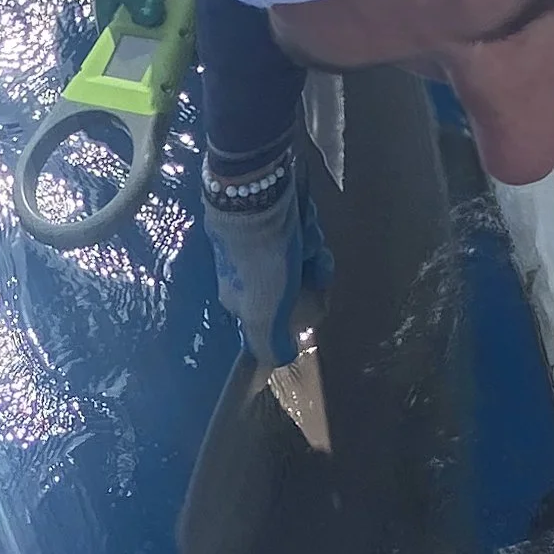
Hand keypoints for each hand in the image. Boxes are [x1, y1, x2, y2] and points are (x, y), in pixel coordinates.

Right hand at [202, 150, 333, 370]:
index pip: (282, 317)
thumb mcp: (263, 311)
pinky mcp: (268, 219)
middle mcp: (247, 275)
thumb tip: (280, 360)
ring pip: (302, 258)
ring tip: (303, 235)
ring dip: (311, 248)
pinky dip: (307, 227)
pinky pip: (299, 231)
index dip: (304, 310)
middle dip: (311, 274)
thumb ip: (268, 343)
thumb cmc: (261, 257)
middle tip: (308, 263)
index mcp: (241, 300)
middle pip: (297, 286)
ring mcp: (258, 246)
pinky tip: (301, 219)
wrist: (254, 193)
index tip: (312, 298)